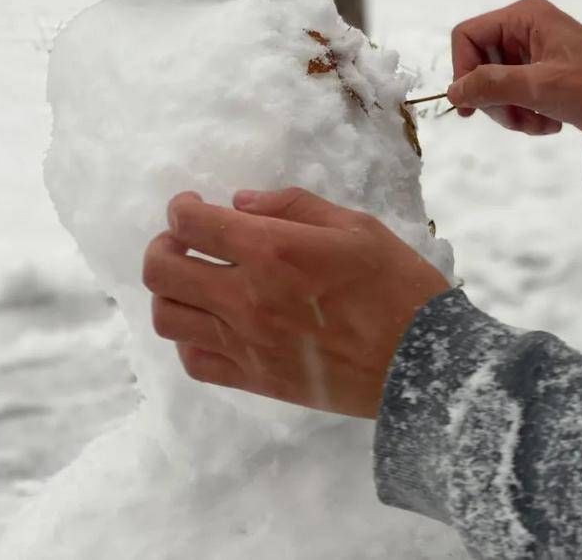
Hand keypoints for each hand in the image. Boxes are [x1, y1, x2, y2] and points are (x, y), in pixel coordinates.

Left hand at [142, 189, 449, 418]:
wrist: (420, 362)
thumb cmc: (397, 285)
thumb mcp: (357, 227)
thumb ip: (294, 206)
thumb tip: (239, 203)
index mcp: (273, 251)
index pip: (191, 224)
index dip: (182, 209)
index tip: (193, 207)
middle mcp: (247, 297)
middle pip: (161, 270)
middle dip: (164, 245)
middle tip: (187, 242)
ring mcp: (247, 343)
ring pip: (167, 317)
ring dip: (173, 292)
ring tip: (198, 283)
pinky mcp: (256, 379)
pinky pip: (194, 361)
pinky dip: (191, 338)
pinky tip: (213, 325)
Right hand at [448, 0, 581, 147]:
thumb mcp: (541, 87)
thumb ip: (492, 85)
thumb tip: (453, 92)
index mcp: (525, 17)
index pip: (468, 36)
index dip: (463, 71)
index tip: (470, 106)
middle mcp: (526, 31)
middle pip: (479, 66)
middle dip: (495, 100)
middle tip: (516, 120)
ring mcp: (533, 56)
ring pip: (494, 88)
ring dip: (511, 114)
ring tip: (539, 124)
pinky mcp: (541, 79)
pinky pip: (512, 99)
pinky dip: (525, 117)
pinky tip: (549, 124)